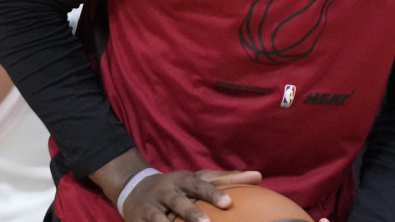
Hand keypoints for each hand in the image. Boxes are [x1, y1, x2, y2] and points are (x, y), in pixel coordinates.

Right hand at [119, 169, 261, 221]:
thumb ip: (227, 179)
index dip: (213, 194)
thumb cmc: (179, 186)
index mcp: (184, 179)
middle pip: (179, 202)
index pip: (201, 185)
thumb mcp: (199, 178)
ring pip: (160, 218)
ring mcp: (152, 207)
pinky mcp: (139, 220)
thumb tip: (259, 176)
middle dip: (192, 213)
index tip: (228, 203)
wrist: (136, 189)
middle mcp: (167, 191)